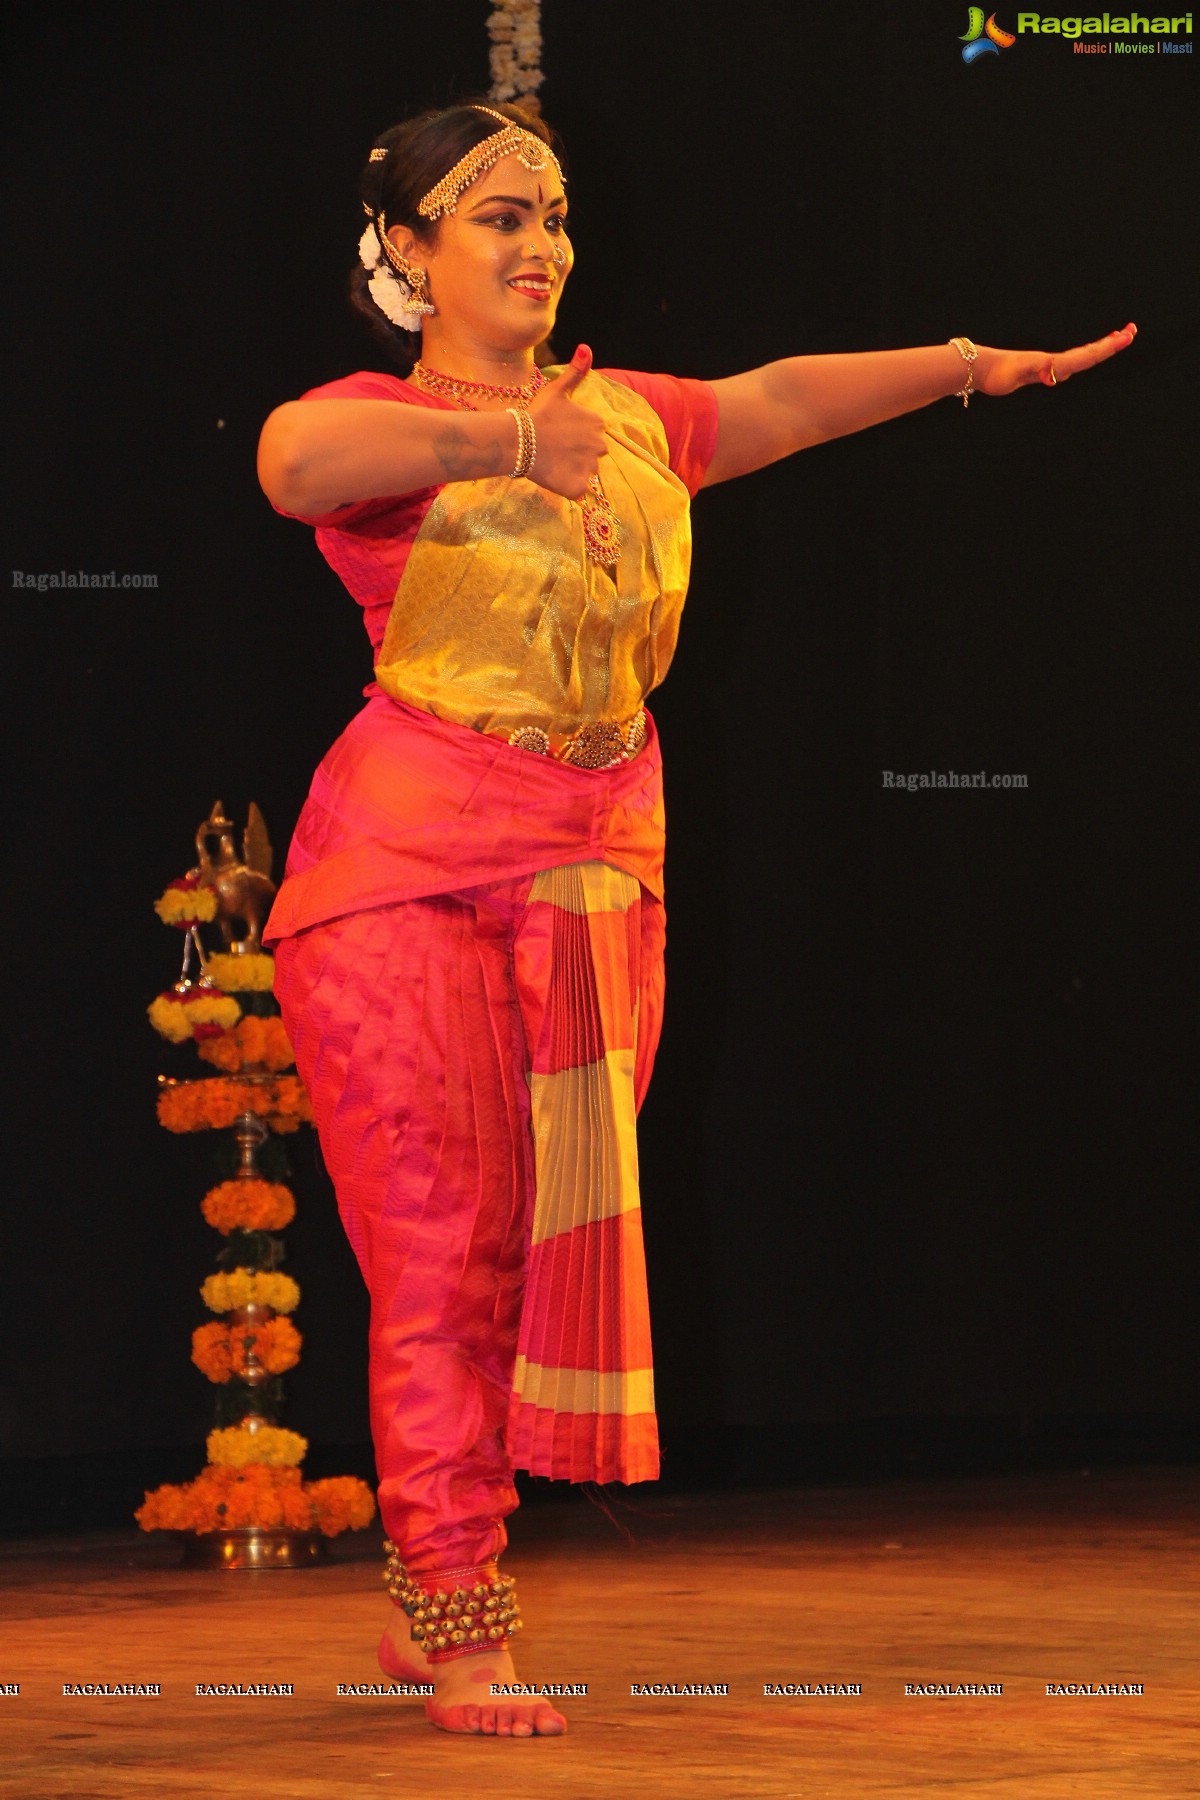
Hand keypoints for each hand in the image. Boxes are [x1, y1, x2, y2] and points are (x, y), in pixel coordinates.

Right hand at [527, 344, 607, 497]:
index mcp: (598, 424)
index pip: (591, 435)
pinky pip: (578, 491)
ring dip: (572, 470)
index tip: (557, 434)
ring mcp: (590, 468)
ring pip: (585, 473)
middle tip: (553, 449)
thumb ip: (576, 371)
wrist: (518, 440)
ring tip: (551, 462)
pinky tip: (553, 476)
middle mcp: (600, 446)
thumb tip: (587, 347)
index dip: (573, 437)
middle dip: (576, 454)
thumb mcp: (557, 390)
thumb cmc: (536, 414)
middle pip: (591, 455)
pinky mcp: (579, 487)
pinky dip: (568, 487)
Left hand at [973, 323, 1136, 394]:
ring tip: (1114, 340)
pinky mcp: (1037, 372)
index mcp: (1053, 361)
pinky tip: (1076, 364)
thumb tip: (1054, 373)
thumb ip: (1037, 369)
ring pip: (1079, 358)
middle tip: (1131, 331)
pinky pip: (1064, 366)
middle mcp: (1053, 362)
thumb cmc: (998, 371)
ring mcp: (1046, 366)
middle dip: (1110, 344)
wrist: (978, 368)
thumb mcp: (1020, 370)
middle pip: (1088, 353)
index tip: (1127, 335)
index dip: (1107, 347)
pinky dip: (1078, 361)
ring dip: (1098, 350)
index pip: (1087, 354)